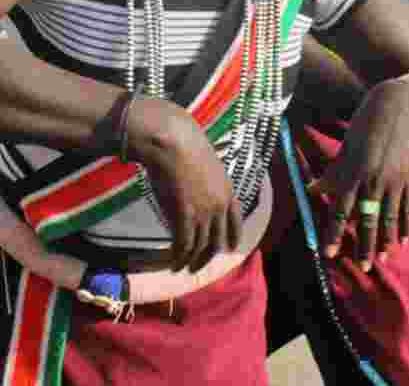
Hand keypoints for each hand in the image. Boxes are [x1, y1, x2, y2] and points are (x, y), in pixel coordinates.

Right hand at [128, 100, 241, 273]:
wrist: (175, 142)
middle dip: (207, 257)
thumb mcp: (207, 166)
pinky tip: (172, 262)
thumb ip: (207, 183)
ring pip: (199, 246)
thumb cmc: (185, 147)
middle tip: (197, 267)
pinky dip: (178, 256)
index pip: (236, 222)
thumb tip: (198, 194)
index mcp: (227, 192)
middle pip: (217, 241)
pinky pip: (184, 244)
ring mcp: (204, 212)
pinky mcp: (186, 216)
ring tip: (180, 267)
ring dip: (189, 261)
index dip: (233, 238)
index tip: (229, 248)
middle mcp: (219, 206)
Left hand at [313, 79, 408, 272]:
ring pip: (390, 217)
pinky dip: (405, 225)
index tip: (330, 254)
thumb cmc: (369, 122)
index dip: (335, 233)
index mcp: (354, 171)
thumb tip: (310, 190)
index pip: (341, 210)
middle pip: (368, 220)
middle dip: (365, 245)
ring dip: (386, 241)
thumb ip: (332, 172)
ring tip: (383, 258)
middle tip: (363, 267)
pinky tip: (401, 239)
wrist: (403, 105)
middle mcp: (374, 179)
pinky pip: (408, 208)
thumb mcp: (347, 146)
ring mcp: (396, 180)